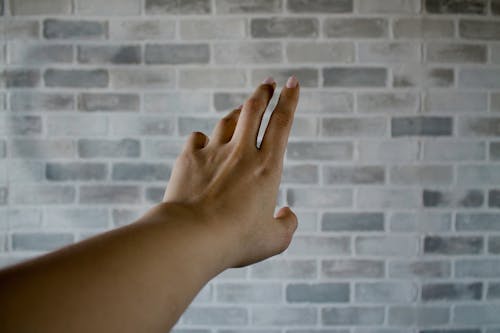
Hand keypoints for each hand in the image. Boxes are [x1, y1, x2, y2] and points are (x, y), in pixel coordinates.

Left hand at [163, 76, 299, 267]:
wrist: (191, 236)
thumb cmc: (236, 241)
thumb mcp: (273, 240)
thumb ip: (287, 225)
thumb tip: (287, 214)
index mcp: (267, 168)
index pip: (282, 123)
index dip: (290, 100)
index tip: (293, 83)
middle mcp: (241, 153)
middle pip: (254, 110)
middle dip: (263, 93)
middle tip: (268, 83)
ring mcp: (214, 152)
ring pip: (228, 121)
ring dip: (237, 113)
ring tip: (242, 111)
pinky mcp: (189, 158)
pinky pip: (197, 138)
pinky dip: (203, 138)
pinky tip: (204, 143)